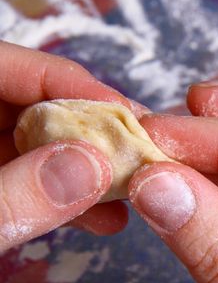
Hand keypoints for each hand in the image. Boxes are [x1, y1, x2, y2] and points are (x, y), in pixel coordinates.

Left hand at [0, 41, 137, 249]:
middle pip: (34, 106)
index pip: (8, 66)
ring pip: (38, 146)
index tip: (124, 112)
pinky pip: (30, 181)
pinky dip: (65, 198)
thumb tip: (92, 166)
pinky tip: (102, 216)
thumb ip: (14, 194)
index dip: (70, 83)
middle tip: (138, 149)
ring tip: (132, 189)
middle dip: (90, 131)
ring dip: (87, 170)